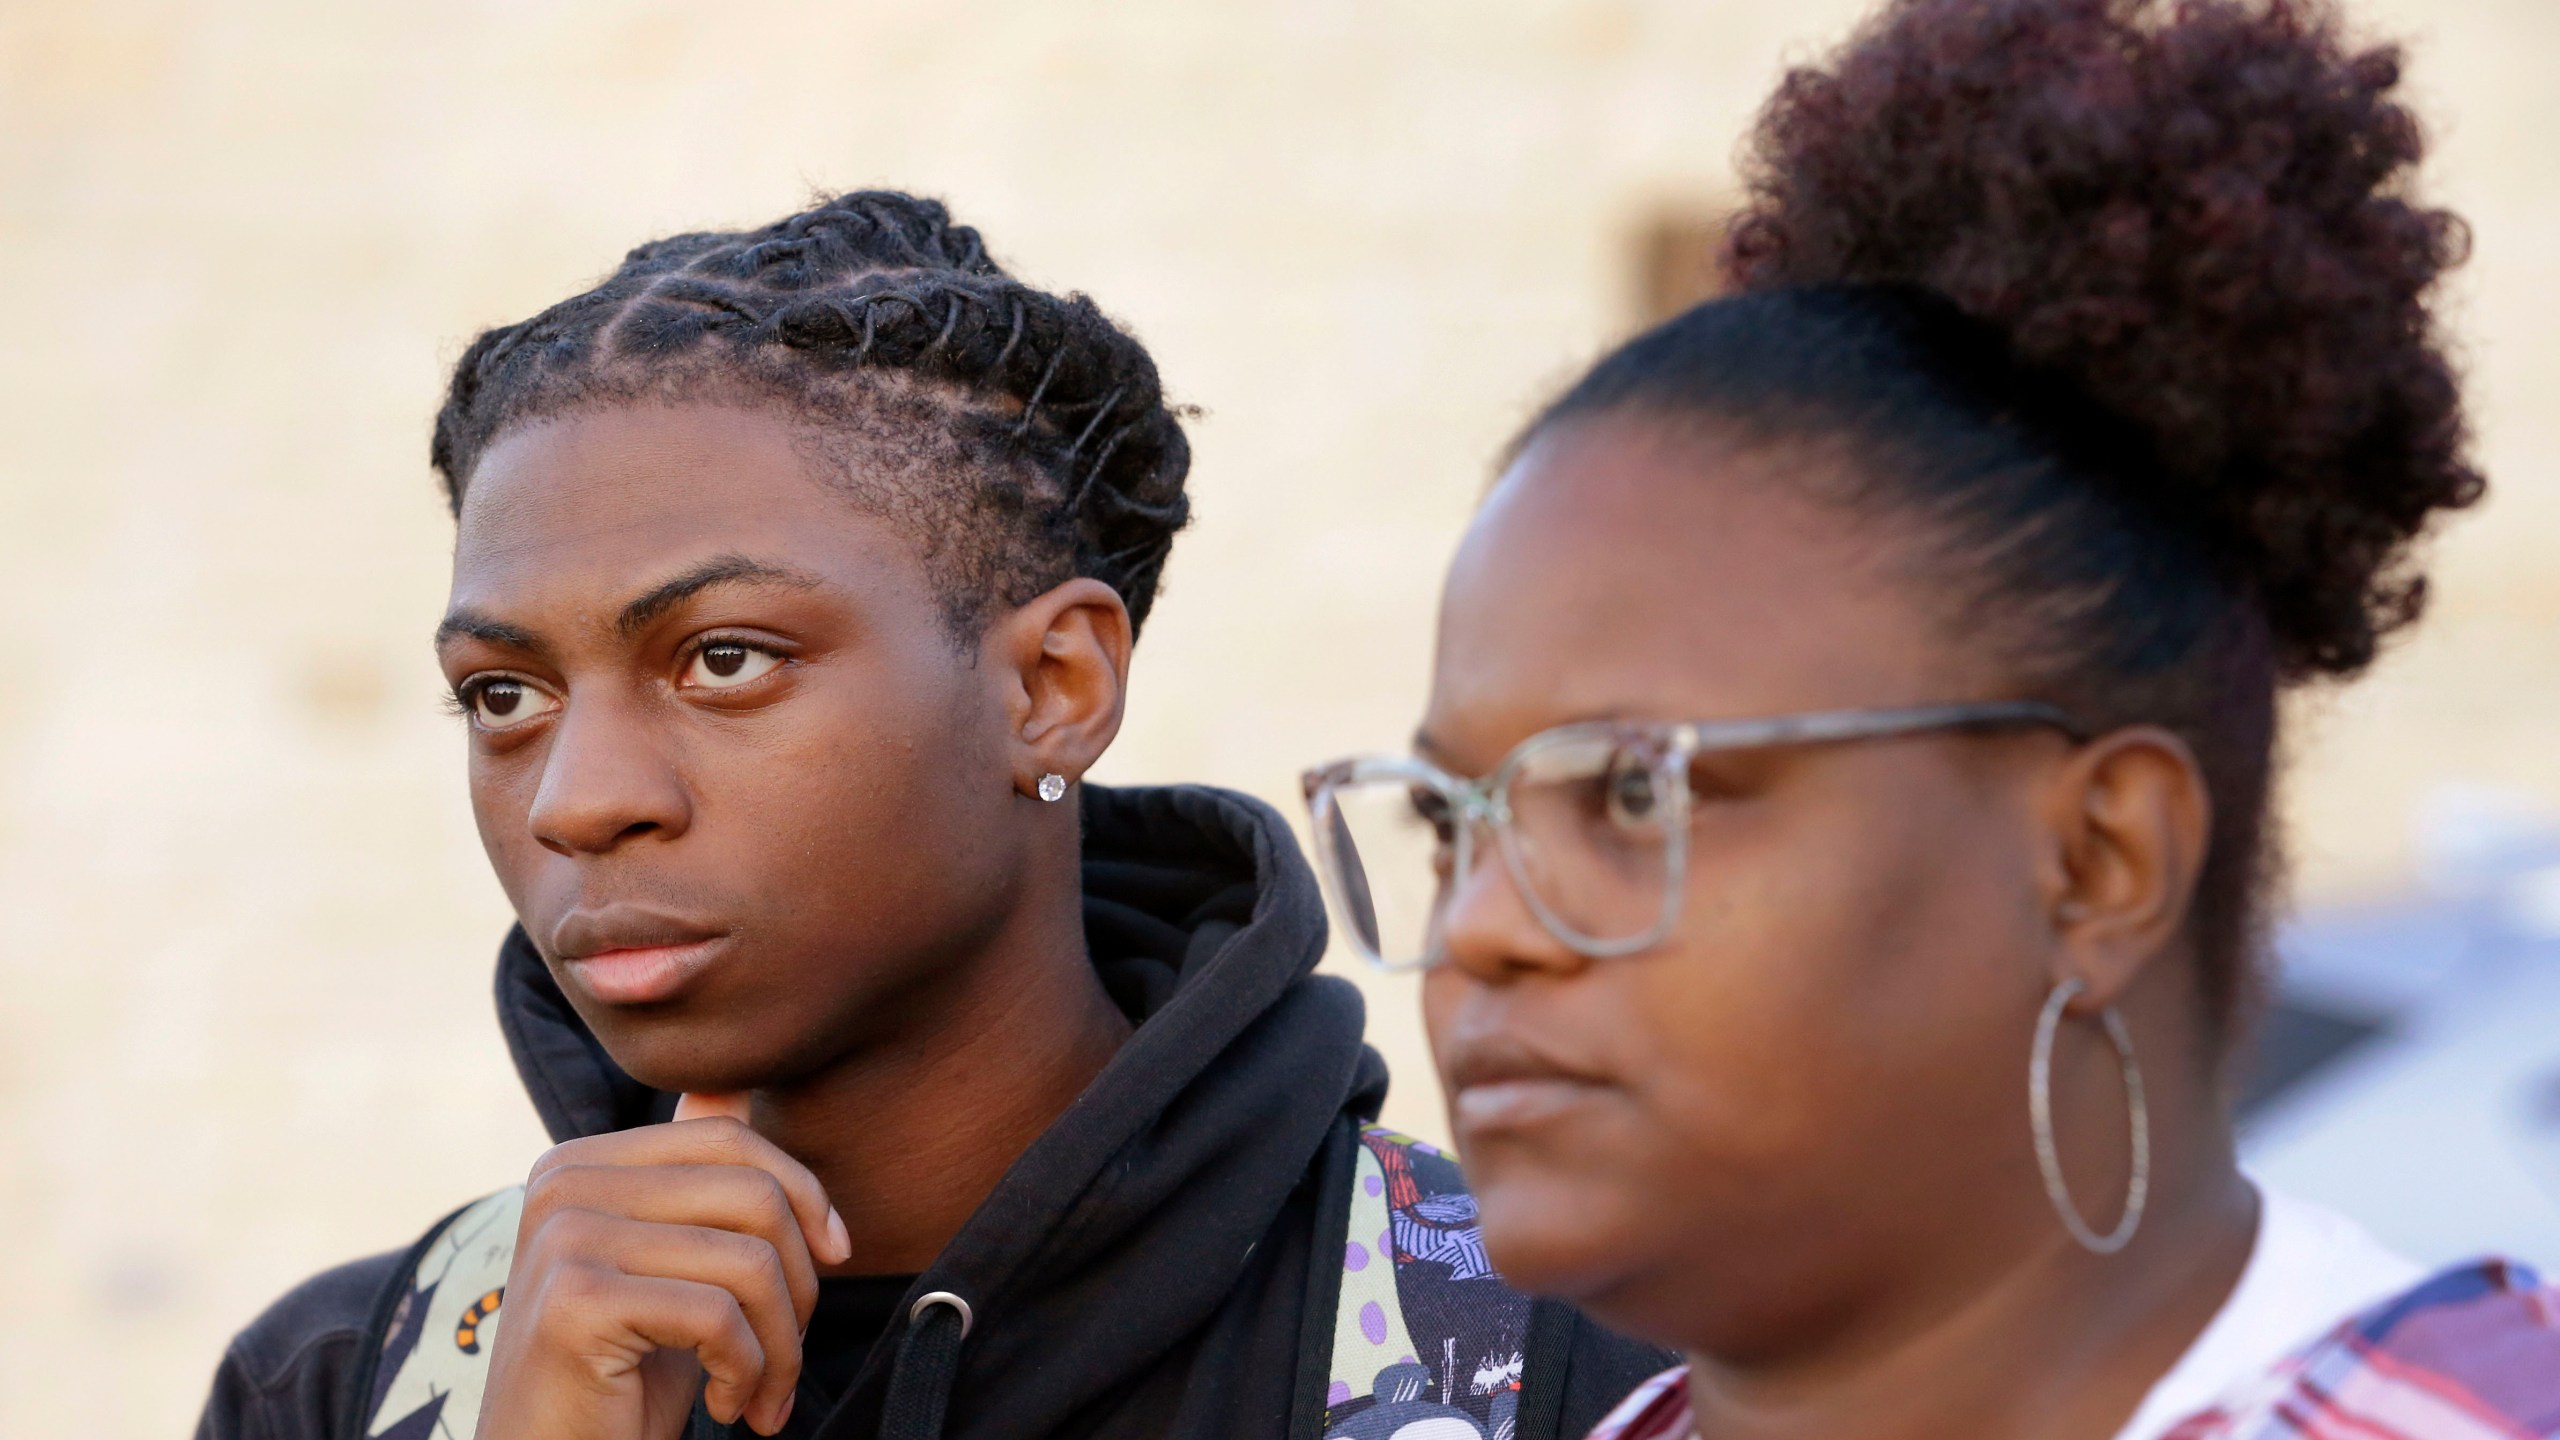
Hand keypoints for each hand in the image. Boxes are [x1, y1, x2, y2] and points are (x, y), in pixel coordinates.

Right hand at [476, 1093, 853, 1439]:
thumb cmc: (620, 1377)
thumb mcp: (666, 1264)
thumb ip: (689, 1176)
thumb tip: (729, 1086)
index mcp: (582, 1161)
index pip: (730, 1139)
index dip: (805, 1195)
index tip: (832, 1259)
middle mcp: (563, 1182)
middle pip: (752, 1194)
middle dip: (800, 1284)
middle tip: (787, 1354)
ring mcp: (563, 1236)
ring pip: (748, 1261)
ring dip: (779, 1346)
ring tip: (762, 1393)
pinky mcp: (575, 1301)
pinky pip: (718, 1317)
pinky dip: (748, 1372)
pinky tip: (728, 1406)